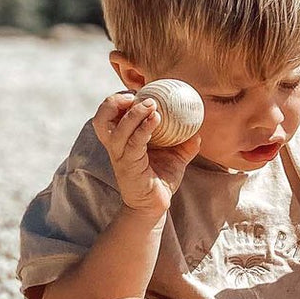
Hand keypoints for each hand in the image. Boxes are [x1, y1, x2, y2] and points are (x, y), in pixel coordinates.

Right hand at [89, 91, 200, 214]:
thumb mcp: (175, 158)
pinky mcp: (128, 166)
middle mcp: (115, 146)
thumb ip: (184, 144)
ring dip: (134, 113)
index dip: (118, 100)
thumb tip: (198, 131)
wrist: (154, 206)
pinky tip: (156, 119)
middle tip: (137, 96)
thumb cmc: (160, 179)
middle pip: (101, 118)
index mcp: (121, 140)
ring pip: (117, 129)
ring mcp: (120, 156)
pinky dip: (144, 128)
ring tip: (151, 104)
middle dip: (114, 102)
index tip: (138, 92)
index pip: (109, 114)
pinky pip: (134, 143)